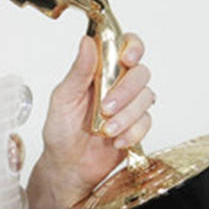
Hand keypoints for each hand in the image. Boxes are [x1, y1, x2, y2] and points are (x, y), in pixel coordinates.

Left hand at [39, 33, 154, 208]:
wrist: (68, 166)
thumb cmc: (61, 130)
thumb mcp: (63, 98)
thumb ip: (78, 71)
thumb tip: (86, 42)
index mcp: (98, 70)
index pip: (124, 46)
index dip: (132, 47)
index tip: (126, 58)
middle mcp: (117, 84)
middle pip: (140, 72)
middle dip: (126, 91)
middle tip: (106, 108)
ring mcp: (129, 105)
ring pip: (147, 97)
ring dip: (127, 115)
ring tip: (107, 130)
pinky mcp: (137, 125)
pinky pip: (147, 122)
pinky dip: (132, 132)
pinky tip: (115, 141)